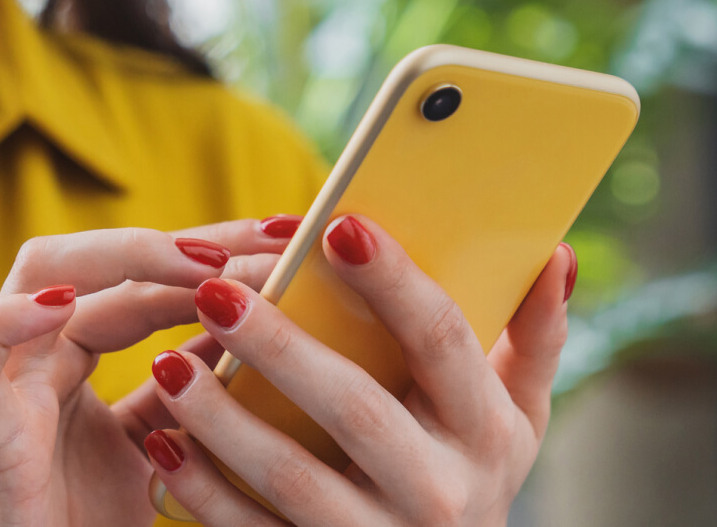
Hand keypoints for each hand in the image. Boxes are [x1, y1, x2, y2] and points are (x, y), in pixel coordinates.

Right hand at [0, 216, 304, 525]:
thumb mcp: (157, 451)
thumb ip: (189, 396)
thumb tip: (252, 335)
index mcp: (72, 355)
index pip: (145, 280)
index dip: (216, 253)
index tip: (291, 238)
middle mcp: (36, 353)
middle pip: (101, 260)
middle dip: (188, 240)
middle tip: (272, 236)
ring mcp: (3, 383)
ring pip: (38, 274)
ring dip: (122, 257)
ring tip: (203, 263)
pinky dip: (8, 323)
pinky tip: (63, 304)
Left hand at [146, 214, 575, 525]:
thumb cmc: (470, 475)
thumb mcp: (515, 418)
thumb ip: (534, 337)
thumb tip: (554, 252)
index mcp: (486, 433)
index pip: (443, 343)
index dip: (395, 282)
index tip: (338, 225)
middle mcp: (441, 492)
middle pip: (356, 409)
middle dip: (282, 347)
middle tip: (215, 290)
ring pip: (294, 478)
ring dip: (225, 421)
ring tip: (169, 363)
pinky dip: (203, 492)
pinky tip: (162, 443)